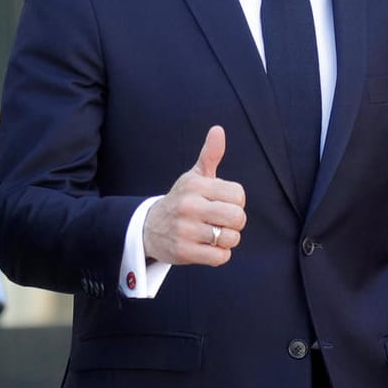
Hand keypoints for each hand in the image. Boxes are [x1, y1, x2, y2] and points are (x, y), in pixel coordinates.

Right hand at [142, 125, 246, 266]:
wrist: (149, 228)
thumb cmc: (181, 200)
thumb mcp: (193, 177)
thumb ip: (210, 155)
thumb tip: (218, 130)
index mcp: (195, 185)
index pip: (238, 195)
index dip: (236, 202)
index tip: (224, 203)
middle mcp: (189, 206)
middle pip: (237, 217)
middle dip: (236, 222)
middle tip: (224, 222)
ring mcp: (185, 230)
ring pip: (230, 238)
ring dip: (228, 240)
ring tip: (215, 235)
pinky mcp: (184, 251)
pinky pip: (220, 257)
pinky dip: (220, 254)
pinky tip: (209, 247)